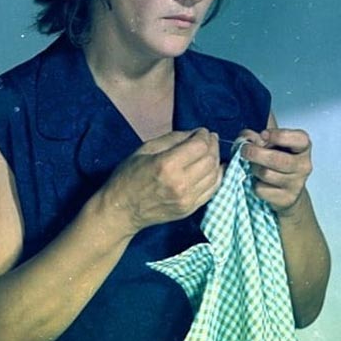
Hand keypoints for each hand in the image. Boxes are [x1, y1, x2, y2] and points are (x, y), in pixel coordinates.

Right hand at [105, 128, 221, 234]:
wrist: (122, 209)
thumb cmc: (128, 175)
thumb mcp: (145, 149)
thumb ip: (172, 139)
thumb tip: (195, 134)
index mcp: (167, 165)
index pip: (199, 146)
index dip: (204, 135)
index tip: (202, 131)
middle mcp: (181, 183)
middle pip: (210, 160)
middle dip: (212, 145)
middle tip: (209, 139)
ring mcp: (188, 199)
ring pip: (215, 175)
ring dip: (216, 160)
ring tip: (210, 152)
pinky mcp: (190, 209)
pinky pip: (213, 190)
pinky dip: (217, 176)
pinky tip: (214, 168)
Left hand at [238, 127, 311, 214]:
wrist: (286, 189)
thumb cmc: (276, 158)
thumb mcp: (270, 143)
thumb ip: (257, 136)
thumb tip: (246, 137)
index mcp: (303, 147)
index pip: (299, 139)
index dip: (279, 136)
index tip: (263, 134)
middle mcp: (303, 165)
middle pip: (277, 159)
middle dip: (255, 153)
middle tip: (244, 150)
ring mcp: (296, 184)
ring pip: (266, 174)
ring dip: (254, 169)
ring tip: (254, 167)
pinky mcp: (286, 199)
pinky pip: (261, 189)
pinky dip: (254, 184)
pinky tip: (259, 181)